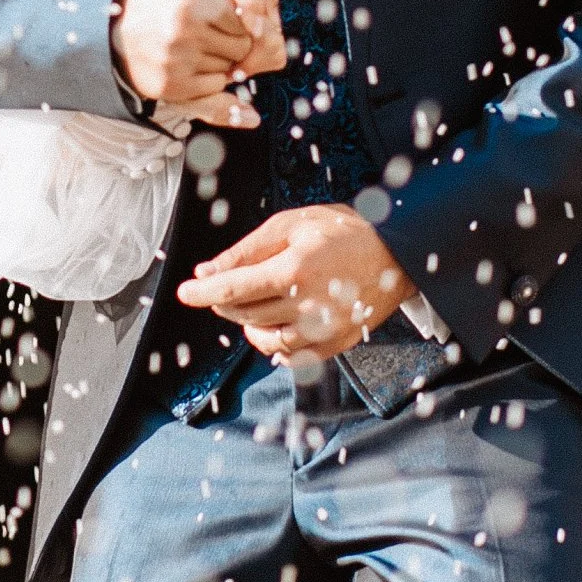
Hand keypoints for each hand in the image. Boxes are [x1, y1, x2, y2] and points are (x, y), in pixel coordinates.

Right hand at [111, 0, 284, 129]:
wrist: (116, 21)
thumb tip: (268, 21)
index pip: (246, 17)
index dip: (235, 15)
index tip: (215, 9)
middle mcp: (183, 29)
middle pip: (241, 46)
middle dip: (230, 39)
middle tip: (204, 27)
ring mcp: (175, 60)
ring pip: (229, 68)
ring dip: (219, 58)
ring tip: (192, 42)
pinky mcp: (171, 86)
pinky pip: (214, 85)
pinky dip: (208, 76)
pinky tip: (187, 59)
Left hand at [175, 204, 416, 360]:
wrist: (397, 253)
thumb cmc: (342, 231)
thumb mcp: (291, 225)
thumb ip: (247, 249)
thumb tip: (208, 271)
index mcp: (294, 270)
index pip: (234, 289)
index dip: (203, 293)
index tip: (184, 293)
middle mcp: (308, 306)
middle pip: (246, 315)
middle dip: (224, 303)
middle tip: (219, 288)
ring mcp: (324, 330)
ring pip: (266, 340)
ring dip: (247, 325)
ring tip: (247, 307)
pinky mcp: (336, 345)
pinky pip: (293, 356)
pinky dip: (274, 346)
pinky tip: (271, 328)